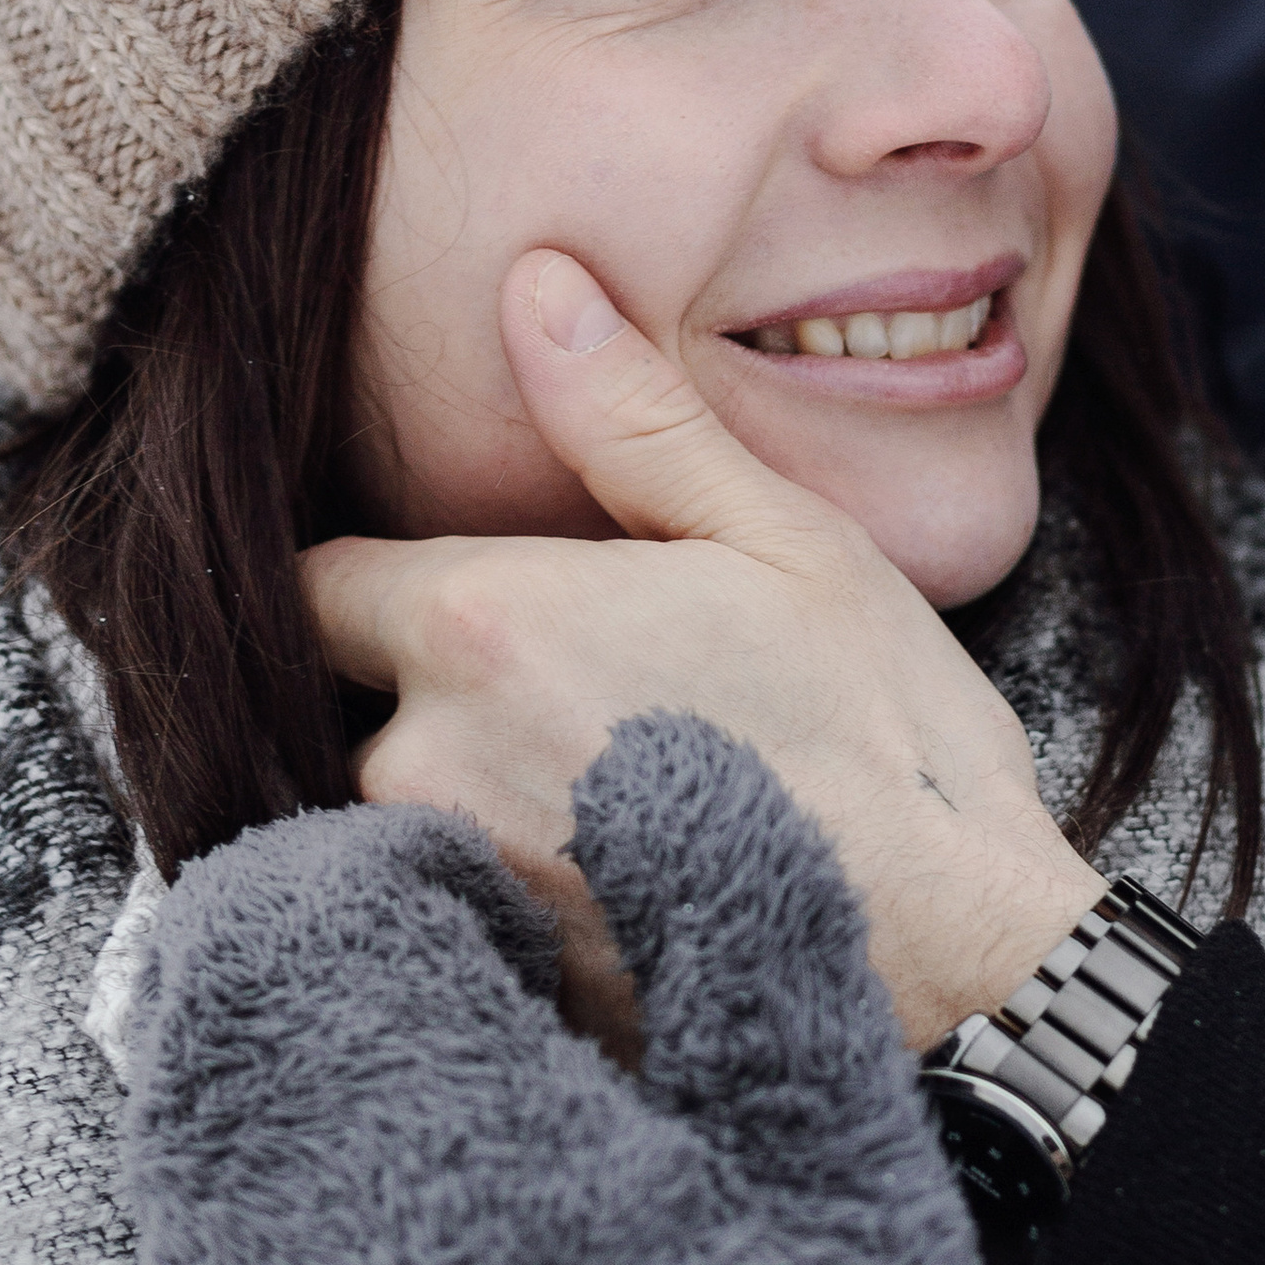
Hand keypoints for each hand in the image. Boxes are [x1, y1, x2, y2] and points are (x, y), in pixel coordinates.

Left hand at [126, 713, 1209, 1264]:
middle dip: (341, 964)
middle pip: (213, 1005)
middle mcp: (284, 1264)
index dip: (417, 876)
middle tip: (510, 1020)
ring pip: (194, 1138)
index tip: (541, 934)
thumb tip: (651, 749)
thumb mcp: (843, 1141)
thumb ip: (743, 901)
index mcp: (430, 1145)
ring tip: (499, 1145)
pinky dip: (304, 1221)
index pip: (297, 903)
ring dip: (314, 1085)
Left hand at [306, 250, 1104, 1047]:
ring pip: (405, 808)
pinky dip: (521, 880)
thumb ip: (630, 418)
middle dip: (435, 689)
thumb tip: (535, 286)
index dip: (368, 574)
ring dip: (477, 787)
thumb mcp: (780, 540)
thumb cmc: (883, 738)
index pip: (309, 583)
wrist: (956, 967)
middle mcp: (426, 761)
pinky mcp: (498, 978)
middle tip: (585, 689)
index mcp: (479, 624)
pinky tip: (631, 870)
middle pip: (355, 704)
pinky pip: (461, 904)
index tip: (452, 581)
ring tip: (622, 783)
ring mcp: (456, 883)